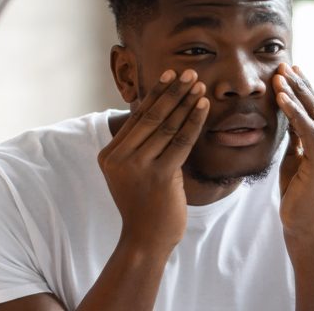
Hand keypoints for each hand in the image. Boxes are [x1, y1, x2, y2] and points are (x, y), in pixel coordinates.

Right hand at [97, 69, 209, 252]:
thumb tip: (162, 112)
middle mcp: (119, 158)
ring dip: (186, 103)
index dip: (156, 94)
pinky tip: (203, 106)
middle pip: (151, 117)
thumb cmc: (146, 205)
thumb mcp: (135, 172)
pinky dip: (194, 121)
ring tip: (199, 85)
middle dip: (173, 91)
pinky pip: (181, 141)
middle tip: (189, 73)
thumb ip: (142, 146)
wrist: (146, 240)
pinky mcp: (158, 176)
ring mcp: (137, 167)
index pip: (137, 117)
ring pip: (167, 126)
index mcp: (109, 155)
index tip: (170, 74)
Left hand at [272, 63, 313, 239]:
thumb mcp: (299, 158)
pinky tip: (282, 98)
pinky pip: (308, 133)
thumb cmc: (299, 194)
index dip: (307, 90)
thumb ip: (300, 136)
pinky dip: (294, 113)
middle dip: (300, 86)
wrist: (303, 227)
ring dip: (295, 95)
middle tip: (284, 65)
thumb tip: (292, 109)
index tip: (292, 70)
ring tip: (278, 77)